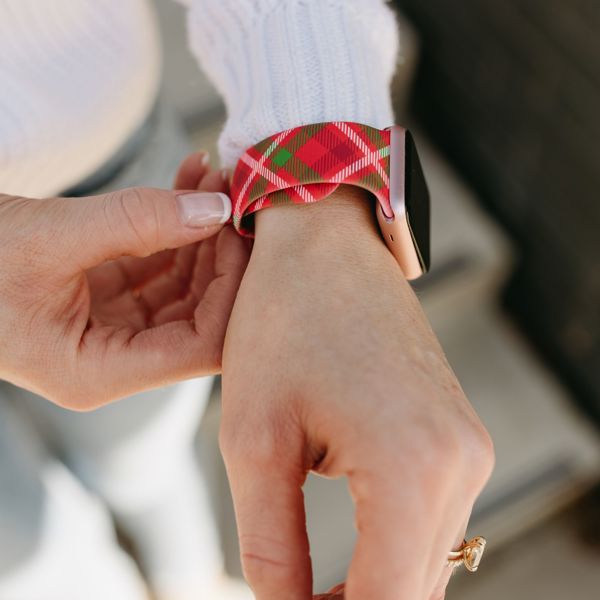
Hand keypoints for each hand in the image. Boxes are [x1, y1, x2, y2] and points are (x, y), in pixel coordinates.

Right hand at [0, 152, 248, 408]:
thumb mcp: (51, 238)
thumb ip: (138, 222)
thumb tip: (216, 210)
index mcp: (100, 372)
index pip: (200, 346)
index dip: (232, 292)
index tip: (238, 232)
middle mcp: (115, 357)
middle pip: (201, 316)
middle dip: (220, 254)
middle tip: (231, 194)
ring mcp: (114, 326)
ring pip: (184, 287)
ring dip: (201, 231)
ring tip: (210, 177)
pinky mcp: (108, 294)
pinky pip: (158, 263)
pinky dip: (174, 225)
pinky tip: (188, 182)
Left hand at [219, 187, 493, 599]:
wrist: (327, 244)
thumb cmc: (283, 321)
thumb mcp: (257, 437)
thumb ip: (271, 543)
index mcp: (413, 467)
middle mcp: (461, 463)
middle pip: (413, 593)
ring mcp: (468, 447)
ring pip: (426, 562)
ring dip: (373, 588)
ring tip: (310, 593)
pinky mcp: (459, 434)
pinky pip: (432, 520)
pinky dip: (391, 548)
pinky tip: (348, 548)